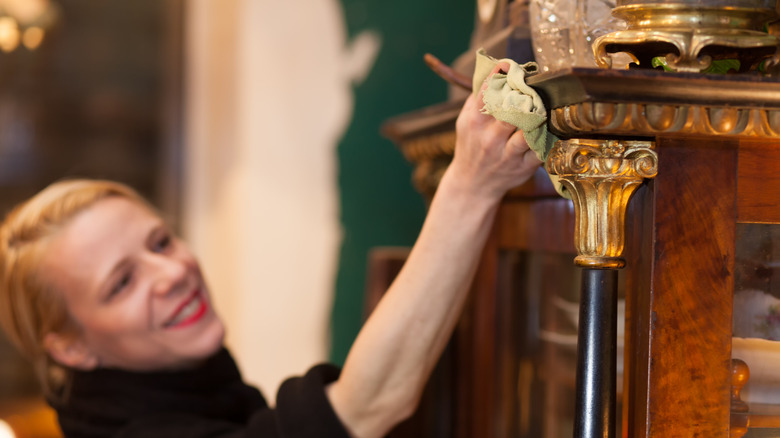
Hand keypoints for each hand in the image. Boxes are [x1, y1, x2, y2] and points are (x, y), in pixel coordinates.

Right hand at [447, 64, 542, 200]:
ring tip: (545, 104)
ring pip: (529, 130)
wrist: (472, 184)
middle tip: (535, 84)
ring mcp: (507, 154)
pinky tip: (551, 126)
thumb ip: (478, 96)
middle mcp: (490, 138)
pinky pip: (541, 148)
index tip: (510, 65)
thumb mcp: (465, 120)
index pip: (487, 93)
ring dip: (539, 115)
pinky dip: (548, 136)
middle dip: (525, 95)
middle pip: (512, 110)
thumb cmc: (471, 146)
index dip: (501, 76)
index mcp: (474, 122)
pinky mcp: (523, 167)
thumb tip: (497, 69)